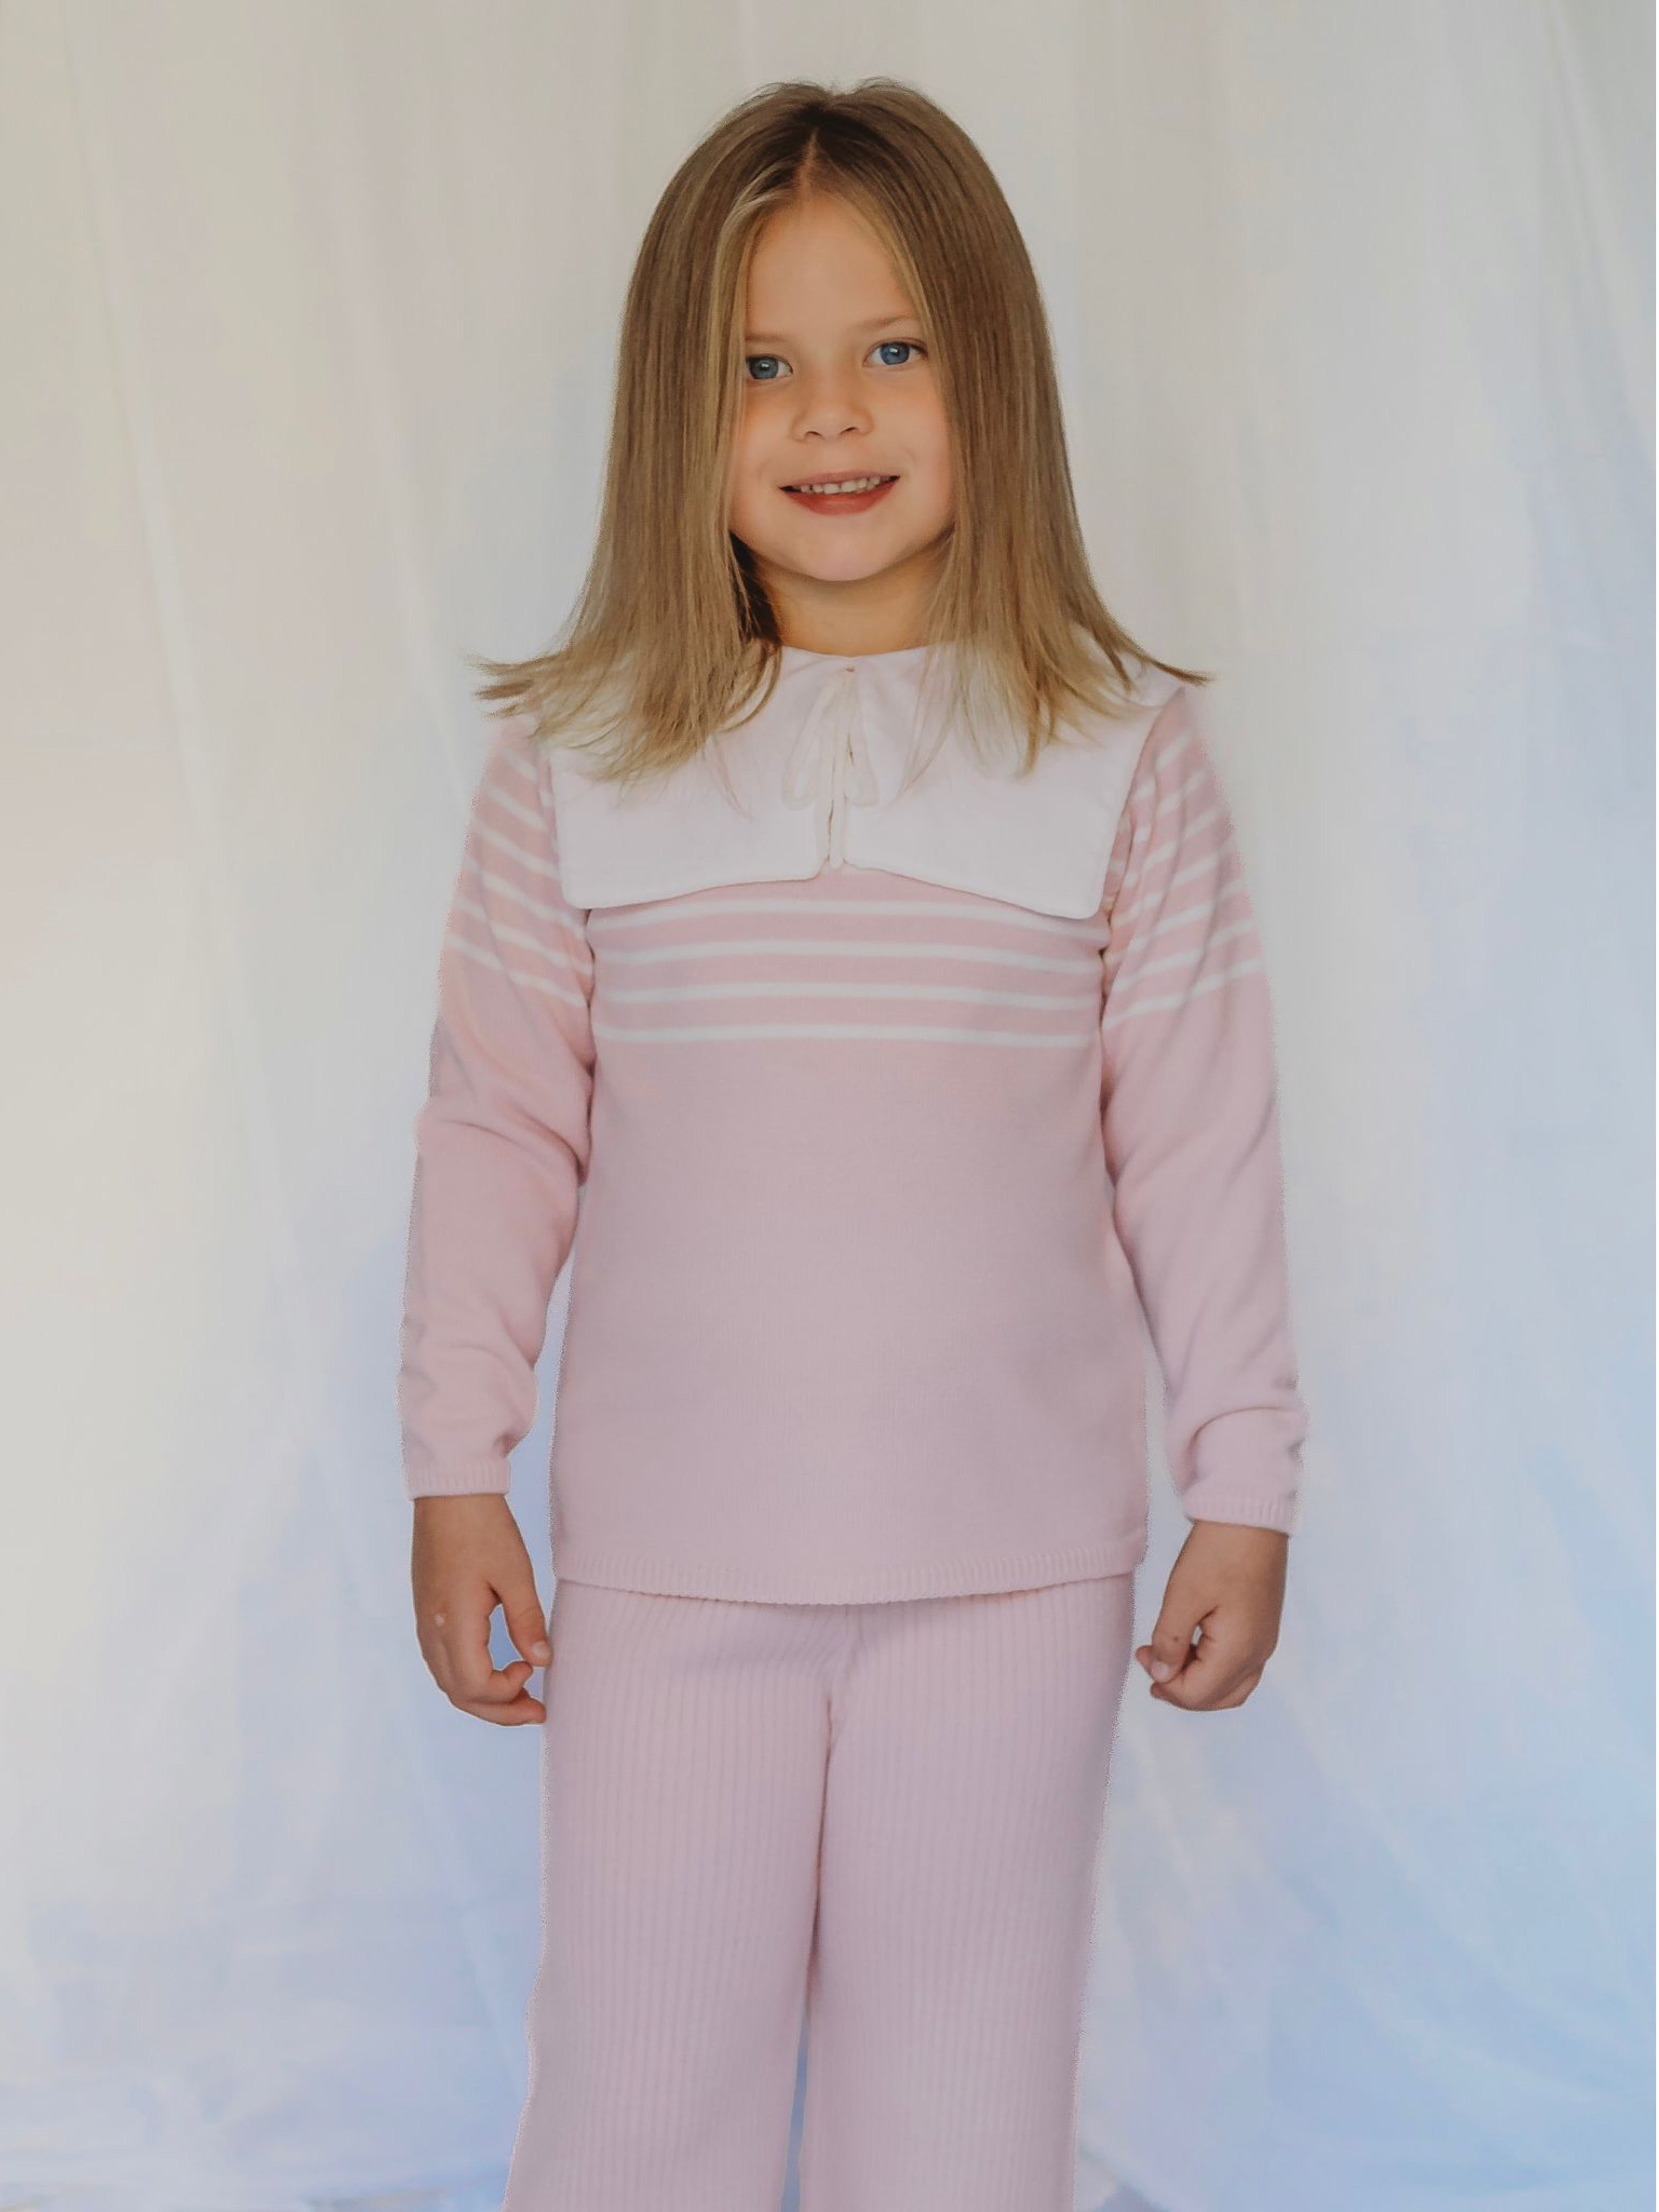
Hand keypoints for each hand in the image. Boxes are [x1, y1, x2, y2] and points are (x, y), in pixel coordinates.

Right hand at [411, 1494, 551, 1724]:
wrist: (450, 1493)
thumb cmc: (485, 1528)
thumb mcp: (515, 1572)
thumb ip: (527, 1621)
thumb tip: (544, 1663)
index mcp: (452, 1622)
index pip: (475, 1686)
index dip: (507, 1694)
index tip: (534, 1670)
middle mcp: (431, 1630)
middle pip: (460, 1694)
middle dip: (499, 1711)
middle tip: (537, 1711)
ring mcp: (424, 1623)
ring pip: (449, 1682)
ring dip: (484, 1698)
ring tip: (521, 1696)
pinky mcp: (426, 1614)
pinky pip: (443, 1663)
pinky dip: (470, 1679)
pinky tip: (496, 1670)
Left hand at [1133, 1520, 1288, 1710]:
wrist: (1252, 1515)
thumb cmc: (1217, 1551)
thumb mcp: (1182, 1596)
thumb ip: (1170, 1642)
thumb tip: (1162, 1677)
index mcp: (1239, 1650)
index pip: (1198, 1694)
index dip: (1165, 1685)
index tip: (1142, 1655)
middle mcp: (1259, 1653)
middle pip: (1217, 1698)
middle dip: (1181, 1690)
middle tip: (1149, 1665)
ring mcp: (1265, 1640)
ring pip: (1231, 1686)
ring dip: (1197, 1680)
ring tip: (1165, 1656)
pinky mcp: (1263, 1626)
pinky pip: (1239, 1665)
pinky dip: (1212, 1666)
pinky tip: (1190, 1644)